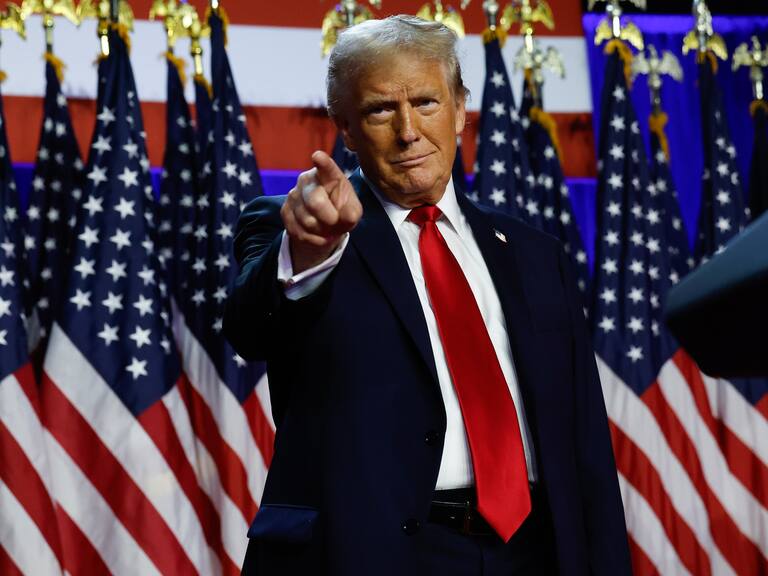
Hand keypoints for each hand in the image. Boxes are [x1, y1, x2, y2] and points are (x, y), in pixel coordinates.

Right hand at [281, 151, 362, 273]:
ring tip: (325, 226)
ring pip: (308, 221)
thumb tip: (347, 216)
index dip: (322, 162)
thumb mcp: (352, 211)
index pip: (325, 167)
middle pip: (316, 202)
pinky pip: (299, 232)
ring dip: (321, 231)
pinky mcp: (285, 211)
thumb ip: (352, 213)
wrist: (325, 224)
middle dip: (329, 219)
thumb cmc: (341, 211)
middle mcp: (307, 180)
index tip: (318, 156)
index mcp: (328, 175)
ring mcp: (293, 194)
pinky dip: (312, 238)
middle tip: (334, 221)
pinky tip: (317, 233)